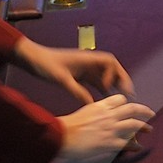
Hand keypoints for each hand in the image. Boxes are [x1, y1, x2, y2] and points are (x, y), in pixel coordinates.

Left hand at [13, 40, 135, 104]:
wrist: (32, 59)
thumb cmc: (45, 65)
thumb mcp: (61, 79)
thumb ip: (76, 91)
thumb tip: (91, 104)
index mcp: (86, 58)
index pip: (109, 62)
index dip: (114, 74)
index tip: (108, 88)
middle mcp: (88, 62)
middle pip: (112, 69)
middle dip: (122, 80)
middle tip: (130, 94)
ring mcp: (85, 68)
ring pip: (105, 76)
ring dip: (114, 86)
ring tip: (123, 99)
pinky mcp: (80, 75)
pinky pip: (96, 82)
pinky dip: (103, 89)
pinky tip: (106, 100)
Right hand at [57, 94, 155, 160]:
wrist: (61, 136)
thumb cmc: (68, 125)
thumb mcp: (84, 112)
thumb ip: (96, 111)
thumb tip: (100, 115)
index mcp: (101, 106)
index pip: (120, 99)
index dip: (127, 102)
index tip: (132, 106)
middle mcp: (109, 115)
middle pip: (132, 109)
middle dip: (144, 111)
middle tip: (151, 113)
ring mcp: (111, 129)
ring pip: (134, 125)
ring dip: (144, 127)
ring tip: (150, 129)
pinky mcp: (110, 143)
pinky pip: (128, 144)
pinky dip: (135, 146)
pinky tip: (139, 148)